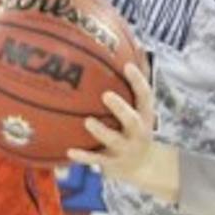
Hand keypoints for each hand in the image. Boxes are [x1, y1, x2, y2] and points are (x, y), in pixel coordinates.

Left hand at [66, 64, 177, 201]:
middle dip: (120, 108)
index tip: (127, 65)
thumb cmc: (133, 128)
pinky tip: (69, 151)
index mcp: (144, 115)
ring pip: (114, 140)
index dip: (138, 81)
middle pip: (132, 119)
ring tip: (88, 121)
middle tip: (106, 95)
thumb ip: (129, 85)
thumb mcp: (137, 109)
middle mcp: (137, 132)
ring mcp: (125, 148)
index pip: (145, 96)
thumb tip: (128, 48)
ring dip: (101, 131)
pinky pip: (96, 159)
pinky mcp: (111, 163)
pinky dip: (83, 156)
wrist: (141, 167)